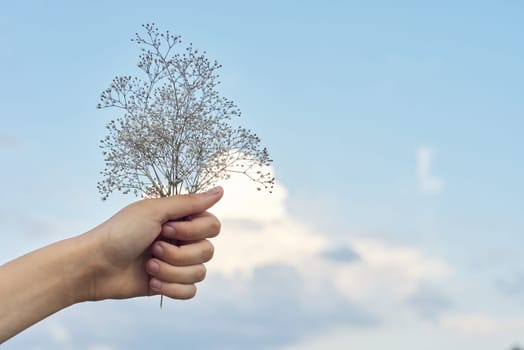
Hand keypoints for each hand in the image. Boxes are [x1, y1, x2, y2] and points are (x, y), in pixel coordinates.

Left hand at [84, 187, 222, 300]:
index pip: (213, 226)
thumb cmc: (120, 233)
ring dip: (170, 271)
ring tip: (147, 267)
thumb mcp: (154, 211)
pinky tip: (151, 283)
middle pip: (208, 251)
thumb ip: (190, 202)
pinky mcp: (170, 284)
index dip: (193, 231)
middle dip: (178, 254)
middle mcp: (182, 240)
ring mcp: (176, 263)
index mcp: (181, 219)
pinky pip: (190, 292)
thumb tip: (221, 190)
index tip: (166, 229)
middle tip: (153, 248)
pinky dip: (171, 288)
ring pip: (199, 273)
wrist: (94, 266)